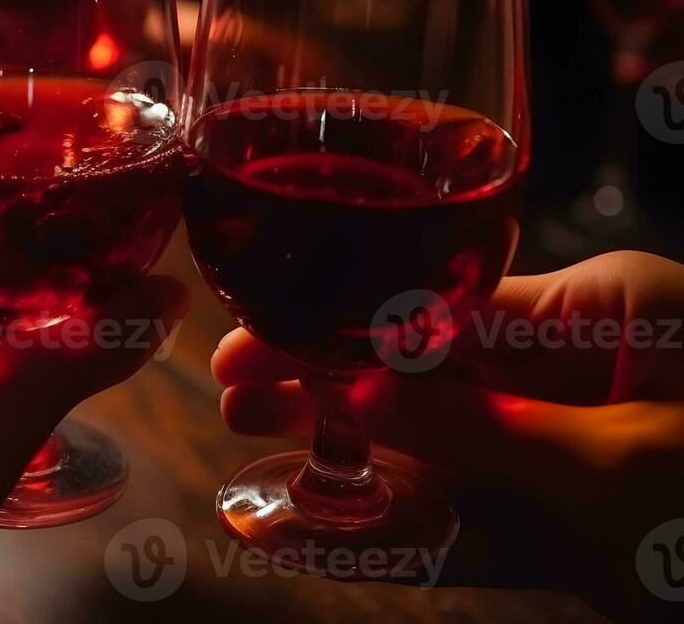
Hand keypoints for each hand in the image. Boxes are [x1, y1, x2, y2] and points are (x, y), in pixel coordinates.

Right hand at [213, 250, 683, 620]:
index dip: (341, 327)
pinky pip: (472, 529)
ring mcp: (573, 458)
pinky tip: (318, 541)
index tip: (255, 342)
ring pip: (438, 454)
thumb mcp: (618, 462)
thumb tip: (350, 383)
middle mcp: (581, 374)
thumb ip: (476, 424)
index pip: (442, 307)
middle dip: (329, 389)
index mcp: (607, 315)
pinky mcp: (575, 535)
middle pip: (426, 376)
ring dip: (351, 467)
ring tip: (253, 468)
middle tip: (232, 398)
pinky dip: (402, 540)